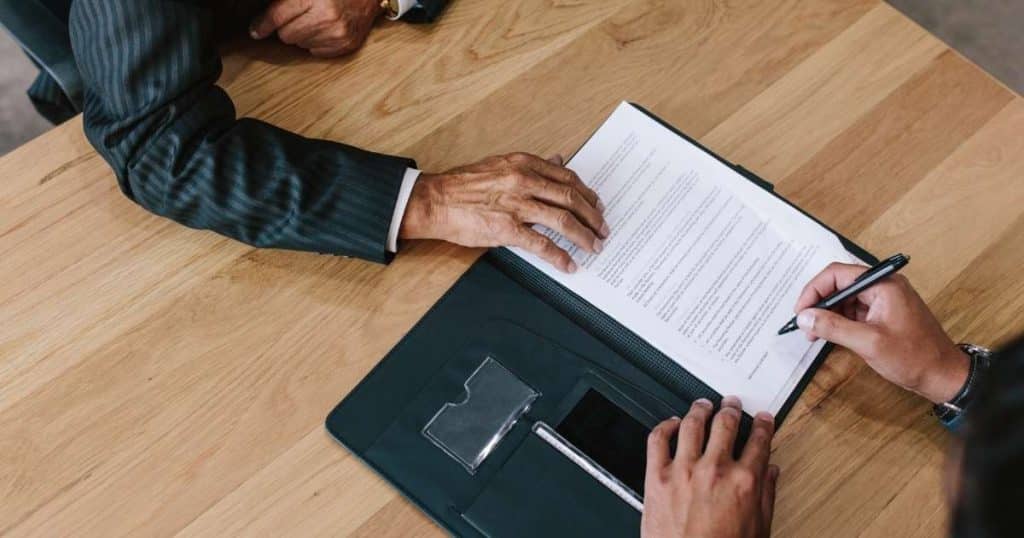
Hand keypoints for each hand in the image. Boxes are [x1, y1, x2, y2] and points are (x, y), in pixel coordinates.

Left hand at [250, 0, 382, 57]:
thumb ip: (285, 0)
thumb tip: (260, 20)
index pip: (277, 17)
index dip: (262, 24)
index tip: (255, 30)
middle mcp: (327, 18)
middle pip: (286, 35)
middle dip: (286, 26)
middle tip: (297, 15)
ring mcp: (338, 35)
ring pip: (300, 44)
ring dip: (302, 33)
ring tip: (315, 19)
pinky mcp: (346, 45)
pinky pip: (315, 51)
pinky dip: (316, 41)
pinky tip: (325, 28)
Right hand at [399, 153, 609, 272]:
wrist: (435, 199)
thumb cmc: (464, 184)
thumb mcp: (501, 164)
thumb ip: (531, 165)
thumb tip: (557, 160)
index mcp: (524, 163)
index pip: (567, 178)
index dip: (587, 194)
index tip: (597, 205)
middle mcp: (524, 181)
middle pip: (571, 199)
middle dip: (593, 216)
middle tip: (603, 229)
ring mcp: (516, 205)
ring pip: (563, 220)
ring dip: (584, 236)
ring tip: (594, 247)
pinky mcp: (506, 229)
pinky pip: (541, 244)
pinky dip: (560, 255)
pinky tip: (569, 263)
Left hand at [642, 397, 777, 537]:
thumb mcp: (758, 530)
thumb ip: (766, 496)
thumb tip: (771, 473)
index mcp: (744, 483)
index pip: (759, 441)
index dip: (763, 425)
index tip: (763, 419)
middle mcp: (714, 470)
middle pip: (726, 425)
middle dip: (732, 409)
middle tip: (732, 404)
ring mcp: (683, 470)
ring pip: (693, 424)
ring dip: (700, 409)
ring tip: (703, 404)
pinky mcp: (656, 477)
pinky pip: (658, 439)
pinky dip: (665, 425)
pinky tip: (671, 422)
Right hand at [793, 262, 969, 403]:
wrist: (944, 376)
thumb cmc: (914, 358)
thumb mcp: (868, 342)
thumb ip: (833, 327)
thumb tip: (804, 318)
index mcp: (883, 285)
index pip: (838, 274)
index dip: (814, 290)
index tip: (800, 311)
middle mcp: (883, 286)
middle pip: (839, 284)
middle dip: (818, 303)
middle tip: (804, 324)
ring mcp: (884, 300)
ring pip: (844, 298)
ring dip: (827, 314)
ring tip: (814, 334)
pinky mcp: (883, 314)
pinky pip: (854, 311)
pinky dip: (838, 321)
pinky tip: (829, 335)